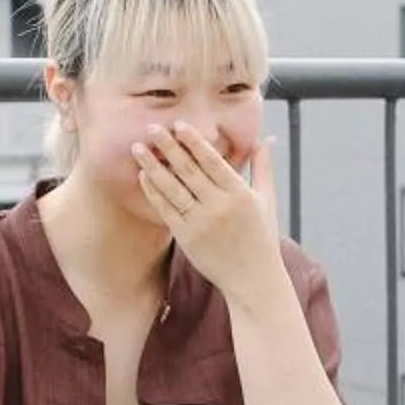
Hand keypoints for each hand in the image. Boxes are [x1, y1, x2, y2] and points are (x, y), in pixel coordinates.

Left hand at [133, 125, 285, 300]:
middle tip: (151, 127)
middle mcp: (219, 206)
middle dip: (168, 147)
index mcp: (240, 194)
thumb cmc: (261, 238)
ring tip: (137, 148)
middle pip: (188, 170)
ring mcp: (201, 223)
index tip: (179, 124)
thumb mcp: (267, 200)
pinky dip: (154, 192)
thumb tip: (265, 138)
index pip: (212, 161)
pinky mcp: (187, 238)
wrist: (253, 280)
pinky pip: (166, 210)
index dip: (194, 141)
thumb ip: (263, 167)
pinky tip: (143, 176)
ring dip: (153, 166)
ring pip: (172, 188)